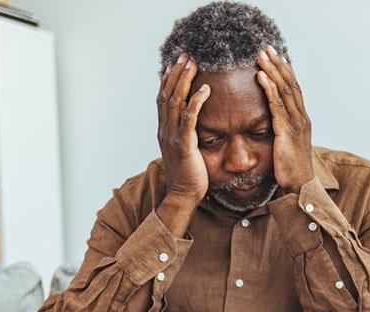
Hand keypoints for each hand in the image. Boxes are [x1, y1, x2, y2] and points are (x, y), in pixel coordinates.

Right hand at [156, 54, 211, 207]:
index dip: (169, 80)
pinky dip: (196, 102)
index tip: (176, 63)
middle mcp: (165, 130)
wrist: (183, 196)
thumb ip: (186, 135)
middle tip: (185, 56)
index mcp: (164, 130)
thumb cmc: (189, 176)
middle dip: (176, 73)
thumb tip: (192, 126)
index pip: (163, 98)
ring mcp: (172, 136)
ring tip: (193, 64)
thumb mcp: (185, 151)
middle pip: (167, 94)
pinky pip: (189, 118)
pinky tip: (206, 89)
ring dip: (184, 80)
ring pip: (175, 102)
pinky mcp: (184, 144)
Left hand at [256, 45, 313, 193]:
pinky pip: (277, 105)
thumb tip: (274, 129)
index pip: (294, 90)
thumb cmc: (292, 172)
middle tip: (267, 48)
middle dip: (278, 65)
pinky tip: (261, 77)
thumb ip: (283, 134)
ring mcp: (296, 124)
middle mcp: (302, 118)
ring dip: (273, 71)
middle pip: (291, 84)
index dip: (285, 72)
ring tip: (261, 56)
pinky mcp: (287, 131)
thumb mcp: (288, 148)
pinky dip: (269, 88)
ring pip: (285, 90)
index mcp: (302, 121)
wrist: (301, 187)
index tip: (276, 58)